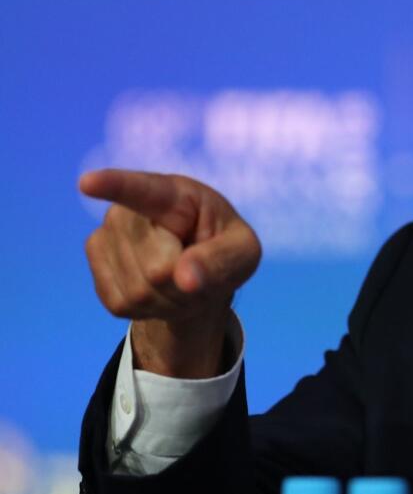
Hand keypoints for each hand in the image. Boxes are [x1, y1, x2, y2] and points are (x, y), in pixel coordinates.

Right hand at [80, 169, 260, 377]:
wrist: (195, 270)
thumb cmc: (223, 249)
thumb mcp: (242, 252)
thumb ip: (222, 260)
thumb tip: (185, 279)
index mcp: (172, 193)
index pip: (139, 189)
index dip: (113, 185)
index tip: (88, 183)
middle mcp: (129, 209)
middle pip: (157, 269)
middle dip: (185, 285)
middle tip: (197, 272)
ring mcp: (106, 235)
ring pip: (139, 291)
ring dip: (170, 299)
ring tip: (180, 279)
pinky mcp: (95, 265)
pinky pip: (122, 304)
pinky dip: (149, 309)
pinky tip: (158, 290)